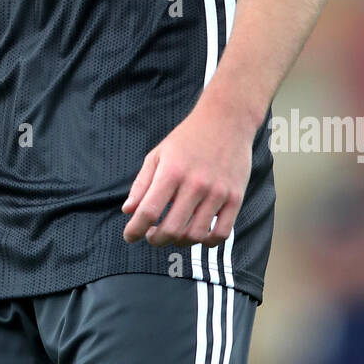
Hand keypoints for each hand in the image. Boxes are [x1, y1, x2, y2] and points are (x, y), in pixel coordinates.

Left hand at [122, 106, 252, 248]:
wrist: (226, 120)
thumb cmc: (188, 138)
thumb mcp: (158, 155)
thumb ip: (142, 184)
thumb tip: (128, 211)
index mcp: (171, 172)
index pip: (148, 211)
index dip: (135, 230)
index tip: (129, 236)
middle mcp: (195, 184)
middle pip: (171, 229)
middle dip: (155, 240)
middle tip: (151, 236)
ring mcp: (217, 193)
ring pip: (195, 235)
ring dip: (179, 242)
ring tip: (173, 234)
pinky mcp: (235, 198)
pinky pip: (221, 233)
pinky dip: (206, 242)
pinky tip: (197, 234)